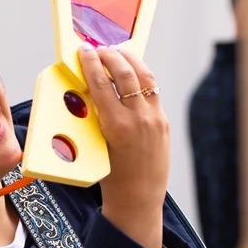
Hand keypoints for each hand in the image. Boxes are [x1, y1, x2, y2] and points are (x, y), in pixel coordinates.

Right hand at [78, 44, 168, 247]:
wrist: (138, 199)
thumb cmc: (110, 178)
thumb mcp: (96, 144)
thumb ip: (96, 116)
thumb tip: (90, 89)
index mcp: (116, 126)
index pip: (101, 83)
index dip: (90, 63)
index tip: (84, 50)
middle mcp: (138, 119)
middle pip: (125, 73)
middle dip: (110, 56)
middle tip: (98, 49)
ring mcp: (155, 119)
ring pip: (144, 77)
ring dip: (130, 61)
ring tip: (117, 53)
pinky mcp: (163, 122)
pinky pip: (152, 92)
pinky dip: (141, 78)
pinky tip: (132, 73)